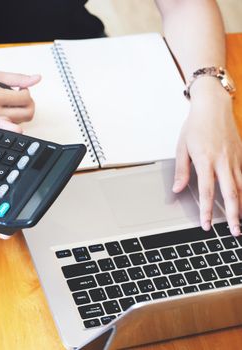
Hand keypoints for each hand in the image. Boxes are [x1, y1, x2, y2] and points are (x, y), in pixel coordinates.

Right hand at [0, 72, 40, 123]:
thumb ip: (17, 79)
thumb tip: (36, 79)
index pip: (25, 98)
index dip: (27, 92)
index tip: (20, 89)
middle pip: (27, 114)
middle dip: (28, 104)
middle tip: (20, 97)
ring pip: (19, 122)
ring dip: (20, 112)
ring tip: (8, 103)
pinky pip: (7, 126)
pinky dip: (10, 118)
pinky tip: (1, 110)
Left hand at [172, 79, 241, 235]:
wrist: (213, 106)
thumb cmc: (195, 125)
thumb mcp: (182, 147)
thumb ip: (182, 170)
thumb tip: (178, 189)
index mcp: (205, 160)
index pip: (207, 192)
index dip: (207, 211)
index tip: (206, 225)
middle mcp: (223, 162)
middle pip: (231, 194)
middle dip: (233, 215)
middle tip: (234, 231)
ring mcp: (235, 158)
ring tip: (241, 221)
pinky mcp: (241, 155)